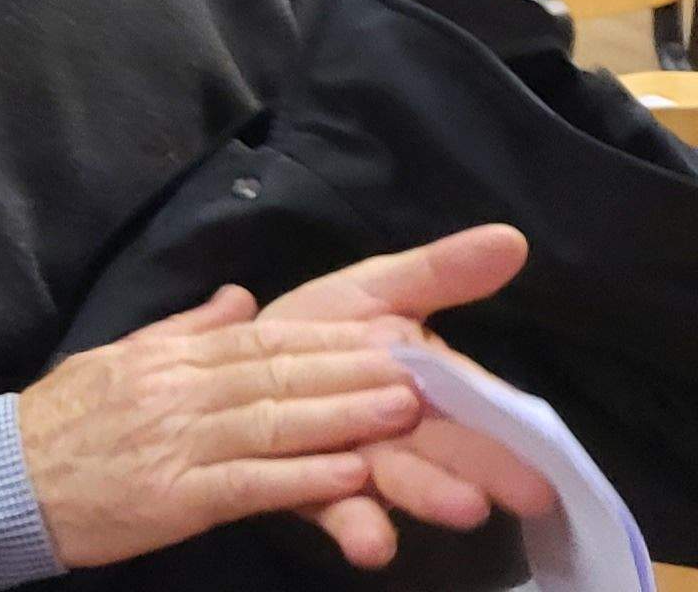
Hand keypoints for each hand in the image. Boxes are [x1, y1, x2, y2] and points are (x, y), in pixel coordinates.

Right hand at [18, 286, 429, 568]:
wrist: (1, 479)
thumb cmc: (63, 423)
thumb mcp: (117, 359)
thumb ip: (185, 330)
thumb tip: (240, 297)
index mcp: (168, 358)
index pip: (260, 340)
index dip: (330, 339)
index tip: (390, 334)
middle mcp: (176, 391)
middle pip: (277, 376)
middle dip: (354, 371)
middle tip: (423, 368)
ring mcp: (174, 443)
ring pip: (271, 423)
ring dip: (342, 417)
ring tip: (404, 411)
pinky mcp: (170, 497)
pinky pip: (246, 484)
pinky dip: (299, 479)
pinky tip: (347, 476)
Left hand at [258, 225, 556, 567]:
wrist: (232, 358)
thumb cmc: (317, 330)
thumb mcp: (374, 289)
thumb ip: (438, 272)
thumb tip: (512, 239)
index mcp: (425, 383)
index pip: (478, 403)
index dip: (513, 425)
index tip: (550, 447)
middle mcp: (401, 431)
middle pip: (449, 448)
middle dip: (486, 468)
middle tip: (529, 494)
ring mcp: (358, 463)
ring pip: (398, 481)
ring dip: (429, 496)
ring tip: (461, 511)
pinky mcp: (310, 489)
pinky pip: (332, 508)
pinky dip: (354, 524)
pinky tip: (369, 543)